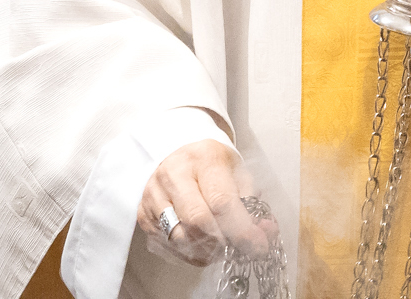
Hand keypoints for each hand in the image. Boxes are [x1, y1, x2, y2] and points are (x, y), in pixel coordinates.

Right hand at [137, 139, 274, 267]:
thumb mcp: (238, 173)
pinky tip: (201, 244)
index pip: (221, 201)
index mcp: (203, 159)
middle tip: (240, 249)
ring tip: (221, 246)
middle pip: (198, 222)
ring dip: (207, 252)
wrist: (180, 155)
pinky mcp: (143, 214)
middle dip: (224, 243)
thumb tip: (267, 233)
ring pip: (180, 239)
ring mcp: (154, 195)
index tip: (259, 246)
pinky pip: (167, 246)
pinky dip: (189, 254)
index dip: (242, 230)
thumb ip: (254, 204)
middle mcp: (173, 174)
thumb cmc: (213, 167)